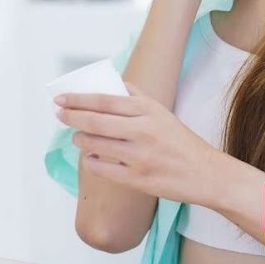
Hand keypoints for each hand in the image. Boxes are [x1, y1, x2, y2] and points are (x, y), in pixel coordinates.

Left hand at [55, 81, 226, 207]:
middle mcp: (143, 131)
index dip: (78, 99)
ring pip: (96, 145)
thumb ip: (137, 97)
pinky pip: (103, 169)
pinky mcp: (138, 180)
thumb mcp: (162, 112)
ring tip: (77, 137)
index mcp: (148, 110)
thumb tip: (111, 84)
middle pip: (95, 122)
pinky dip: (91, 161)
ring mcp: (140, 157)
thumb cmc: (181, 142)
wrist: (205, 173)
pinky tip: (90, 156)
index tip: (60, 99)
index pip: (104, 101)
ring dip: (80, 140)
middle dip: (71, 117)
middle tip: (59, 114)